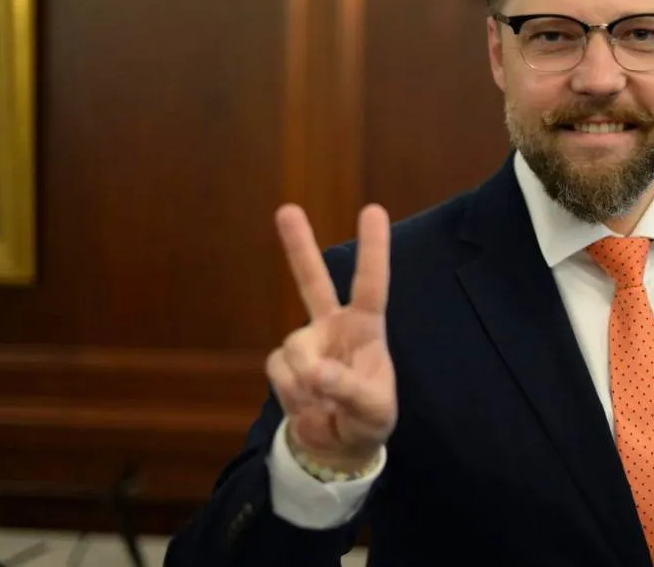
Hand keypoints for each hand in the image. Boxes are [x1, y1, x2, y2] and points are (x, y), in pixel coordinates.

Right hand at [266, 204, 396, 470]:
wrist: (338, 445)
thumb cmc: (368, 417)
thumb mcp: (373, 409)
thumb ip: (349, 389)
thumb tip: (316, 372)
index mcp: (366, 328)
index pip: (371, 284)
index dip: (373, 249)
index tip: (372, 210)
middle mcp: (333, 326)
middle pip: (312, 281)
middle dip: (298, 246)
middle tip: (287, 209)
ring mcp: (306, 343)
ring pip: (295, 348)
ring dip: (306, 380)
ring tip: (324, 401)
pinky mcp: (284, 363)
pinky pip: (280, 371)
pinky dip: (292, 393)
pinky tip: (307, 402)